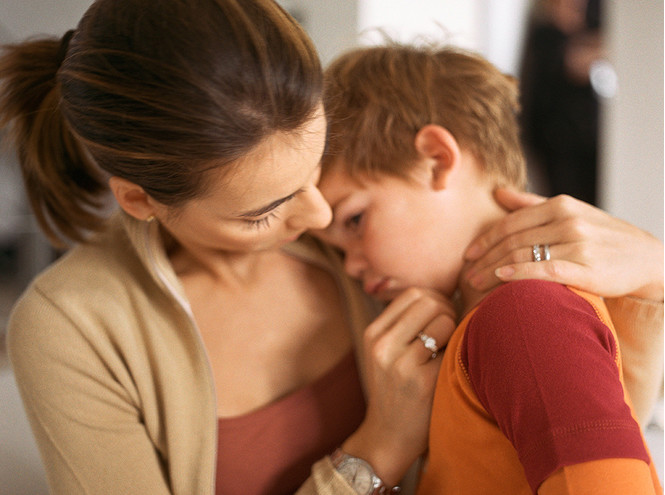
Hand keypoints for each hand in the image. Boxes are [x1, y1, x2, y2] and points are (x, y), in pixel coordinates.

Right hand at [342, 287, 455, 485]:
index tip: (442, 319)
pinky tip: (450, 367)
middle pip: (429, 301)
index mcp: (373, 333)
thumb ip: (405, 324)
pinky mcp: (421, 382)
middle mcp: (382, 345)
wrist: (388, 436)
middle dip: (449, 311)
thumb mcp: (386, 352)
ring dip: (454, 331)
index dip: (436, 300)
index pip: (414, 294)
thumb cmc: (395, 390)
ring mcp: (400, 363)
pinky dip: (457, 352)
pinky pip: (452, 348)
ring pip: (443, 320)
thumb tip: (444, 296)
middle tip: (451, 333)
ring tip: (449, 349)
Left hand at [464, 189, 663, 301]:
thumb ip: (532, 204)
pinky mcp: (587, 268)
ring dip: (493, 271)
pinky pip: (545, 270)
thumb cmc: (602, 236)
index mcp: (560, 205)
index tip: (467, 254)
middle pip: (513, 240)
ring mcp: (578, 243)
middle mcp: (567, 221)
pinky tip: (502, 279)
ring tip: (474, 284)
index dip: (485, 239)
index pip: (511, 222)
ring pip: (523, 255)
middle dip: (485, 258)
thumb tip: (498, 193)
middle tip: (465, 274)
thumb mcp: (570, 212)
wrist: (647, 258)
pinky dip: (520, 274)